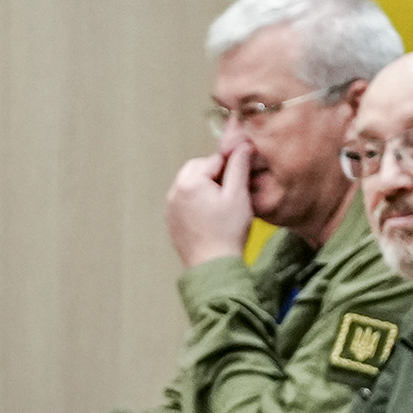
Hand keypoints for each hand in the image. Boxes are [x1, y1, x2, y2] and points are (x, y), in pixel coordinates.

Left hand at [163, 137, 257, 266]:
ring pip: (191, 185)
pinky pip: (185, 202)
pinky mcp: (171, 221)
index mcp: (189, 181)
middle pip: (198, 169)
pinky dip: (198, 203)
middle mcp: (174, 191)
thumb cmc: (228, 232)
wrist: (213, 267)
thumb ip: (238, 166)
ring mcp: (170, 207)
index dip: (231, 167)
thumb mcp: (238, 195)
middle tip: (232, 193)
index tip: (241, 180)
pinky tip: (212, 218)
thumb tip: (242, 145)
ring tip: (223, 207)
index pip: (213, 159)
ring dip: (206, 188)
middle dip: (215, 175)